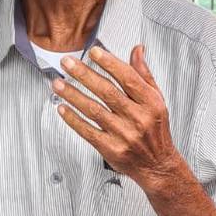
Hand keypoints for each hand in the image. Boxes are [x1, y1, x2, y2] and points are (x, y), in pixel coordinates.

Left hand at [54, 44, 179, 192]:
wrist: (157, 165)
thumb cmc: (156, 131)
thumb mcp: (156, 100)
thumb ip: (144, 74)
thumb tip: (137, 50)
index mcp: (150, 103)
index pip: (128, 78)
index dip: (109, 63)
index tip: (93, 52)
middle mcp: (138, 118)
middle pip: (107, 92)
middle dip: (84, 75)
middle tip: (67, 63)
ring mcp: (124, 135)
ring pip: (94, 110)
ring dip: (73, 95)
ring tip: (58, 84)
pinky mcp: (111, 149)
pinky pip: (88, 131)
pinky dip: (73, 119)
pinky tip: (62, 108)